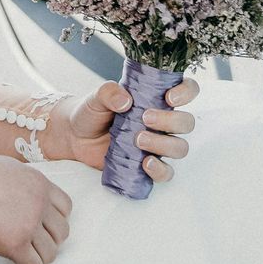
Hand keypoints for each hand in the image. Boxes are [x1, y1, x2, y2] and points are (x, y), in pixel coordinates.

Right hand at [0, 152, 72, 263]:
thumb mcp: (11, 169)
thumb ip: (25, 184)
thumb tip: (21, 194)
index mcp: (41, 185)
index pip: (66, 208)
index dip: (56, 221)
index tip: (46, 229)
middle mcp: (41, 204)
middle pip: (61, 233)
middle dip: (49, 242)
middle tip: (35, 247)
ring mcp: (30, 224)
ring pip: (50, 253)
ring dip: (39, 259)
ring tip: (26, 261)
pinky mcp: (16, 243)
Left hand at [55, 77, 198, 184]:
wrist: (75, 136)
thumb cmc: (91, 112)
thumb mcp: (96, 97)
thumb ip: (108, 92)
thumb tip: (126, 100)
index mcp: (155, 98)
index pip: (187, 91)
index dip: (186, 92)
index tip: (169, 96)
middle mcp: (161, 122)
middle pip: (186, 123)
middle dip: (171, 121)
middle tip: (145, 118)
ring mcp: (156, 144)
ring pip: (180, 147)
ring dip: (164, 145)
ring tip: (138, 140)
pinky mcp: (148, 165)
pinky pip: (166, 172)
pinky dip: (160, 170)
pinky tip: (145, 164)